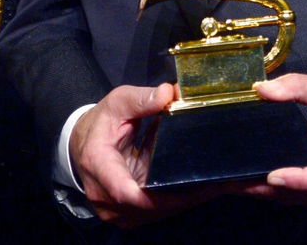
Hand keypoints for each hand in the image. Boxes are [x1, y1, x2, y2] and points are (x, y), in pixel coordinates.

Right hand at [69, 83, 229, 226]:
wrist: (83, 146)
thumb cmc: (100, 124)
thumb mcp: (117, 103)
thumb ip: (141, 99)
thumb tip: (169, 93)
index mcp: (99, 167)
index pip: (126, 192)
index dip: (158, 194)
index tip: (190, 184)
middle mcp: (107, 198)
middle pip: (152, 206)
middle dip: (189, 194)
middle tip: (224, 180)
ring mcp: (120, 211)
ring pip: (160, 210)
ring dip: (191, 197)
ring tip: (224, 182)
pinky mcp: (132, 214)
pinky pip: (161, 209)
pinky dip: (183, 197)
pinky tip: (207, 185)